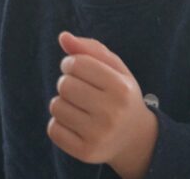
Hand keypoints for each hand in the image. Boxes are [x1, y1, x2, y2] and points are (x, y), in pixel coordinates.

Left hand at [47, 32, 157, 177]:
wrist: (135, 138)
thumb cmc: (120, 95)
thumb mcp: (114, 68)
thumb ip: (89, 48)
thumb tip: (63, 37)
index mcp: (121, 88)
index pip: (76, 64)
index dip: (71, 63)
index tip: (77, 69)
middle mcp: (112, 113)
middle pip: (64, 85)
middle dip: (67, 83)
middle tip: (81, 90)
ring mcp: (99, 135)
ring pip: (56, 106)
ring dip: (63, 103)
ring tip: (80, 107)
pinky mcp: (86, 153)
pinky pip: (53, 129)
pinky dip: (59, 124)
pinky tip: (75, 124)